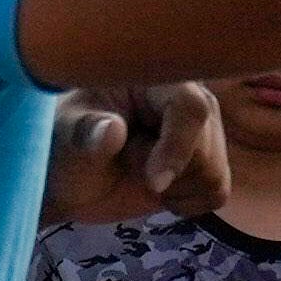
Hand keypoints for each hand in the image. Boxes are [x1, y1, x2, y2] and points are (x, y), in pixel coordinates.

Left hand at [45, 83, 226, 228]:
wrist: (69, 181)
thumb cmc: (62, 149)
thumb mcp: (65, 138)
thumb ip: (85, 133)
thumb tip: (112, 129)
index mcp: (151, 77)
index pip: (191, 106)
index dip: (179, 146)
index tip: (154, 182)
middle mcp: (185, 96)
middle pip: (208, 146)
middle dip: (168, 172)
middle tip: (127, 164)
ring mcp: (200, 129)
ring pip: (214, 172)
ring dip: (175, 188)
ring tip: (140, 174)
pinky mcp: (206, 159)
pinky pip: (218, 191)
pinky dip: (188, 202)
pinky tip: (159, 191)